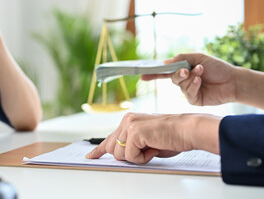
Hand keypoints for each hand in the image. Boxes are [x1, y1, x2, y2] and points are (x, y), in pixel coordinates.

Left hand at [86, 112, 220, 163]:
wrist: (188, 130)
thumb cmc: (172, 136)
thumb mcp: (147, 141)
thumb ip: (132, 145)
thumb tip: (119, 155)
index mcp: (129, 120)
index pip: (110, 137)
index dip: (99, 149)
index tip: (91, 156)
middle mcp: (127, 120)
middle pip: (112, 148)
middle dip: (127, 156)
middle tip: (147, 150)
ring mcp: (129, 125)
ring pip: (119, 154)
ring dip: (137, 157)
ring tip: (152, 147)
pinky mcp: (134, 132)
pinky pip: (130, 156)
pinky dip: (142, 158)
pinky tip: (153, 148)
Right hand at [141, 53, 236, 105]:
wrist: (232, 80)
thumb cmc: (216, 67)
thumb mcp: (198, 57)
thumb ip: (182, 58)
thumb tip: (166, 62)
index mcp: (182, 69)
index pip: (164, 71)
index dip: (153, 73)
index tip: (142, 75)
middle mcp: (183, 80)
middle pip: (171, 77)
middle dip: (177, 73)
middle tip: (185, 70)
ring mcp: (188, 90)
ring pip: (180, 85)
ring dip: (190, 77)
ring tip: (200, 72)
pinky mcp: (194, 100)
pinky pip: (188, 93)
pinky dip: (193, 85)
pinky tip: (200, 81)